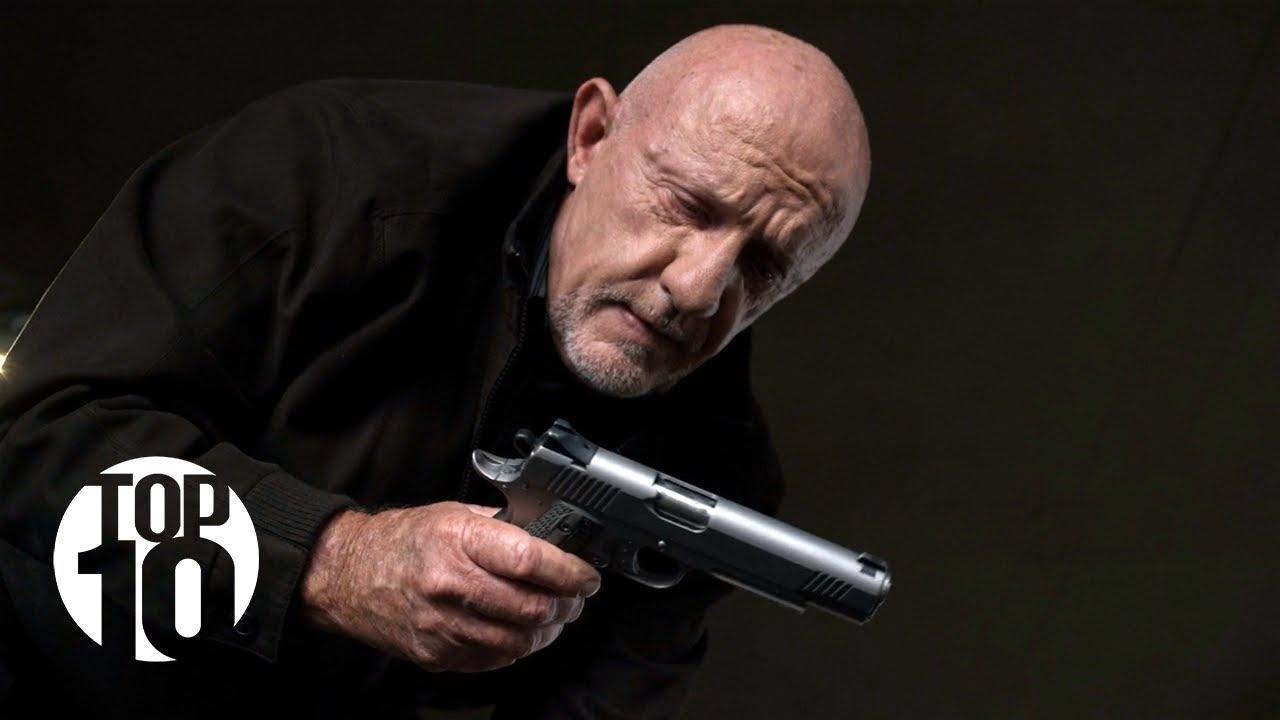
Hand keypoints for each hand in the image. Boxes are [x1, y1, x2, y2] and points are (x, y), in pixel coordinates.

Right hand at [299, 502, 601, 671]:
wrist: (346, 574)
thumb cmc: (403, 541)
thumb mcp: (454, 515)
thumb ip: (504, 527)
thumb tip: (553, 537)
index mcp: (458, 541)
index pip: (531, 560)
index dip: (570, 571)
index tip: (587, 575)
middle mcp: (450, 585)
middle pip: (532, 607)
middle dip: (566, 605)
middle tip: (575, 597)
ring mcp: (442, 625)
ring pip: (518, 641)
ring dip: (546, 631)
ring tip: (552, 616)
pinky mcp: (436, 654)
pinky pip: (494, 660)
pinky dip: (516, 648)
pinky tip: (519, 631)